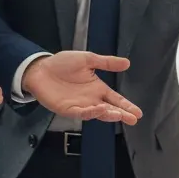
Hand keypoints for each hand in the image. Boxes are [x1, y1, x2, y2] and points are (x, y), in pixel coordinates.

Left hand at [21, 52, 141, 123]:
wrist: (41, 68)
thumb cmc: (62, 64)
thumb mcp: (88, 59)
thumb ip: (107, 62)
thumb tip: (127, 63)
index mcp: (97, 88)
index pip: (115, 99)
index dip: (126, 106)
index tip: (138, 113)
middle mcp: (90, 99)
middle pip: (109, 109)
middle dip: (121, 114)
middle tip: (132, 118)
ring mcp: (79, 106)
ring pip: (97, 113)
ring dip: (107, 114)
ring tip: (118, 114)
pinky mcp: (67, 109)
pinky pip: (80, 113)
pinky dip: (90, 113)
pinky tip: (98, 110)